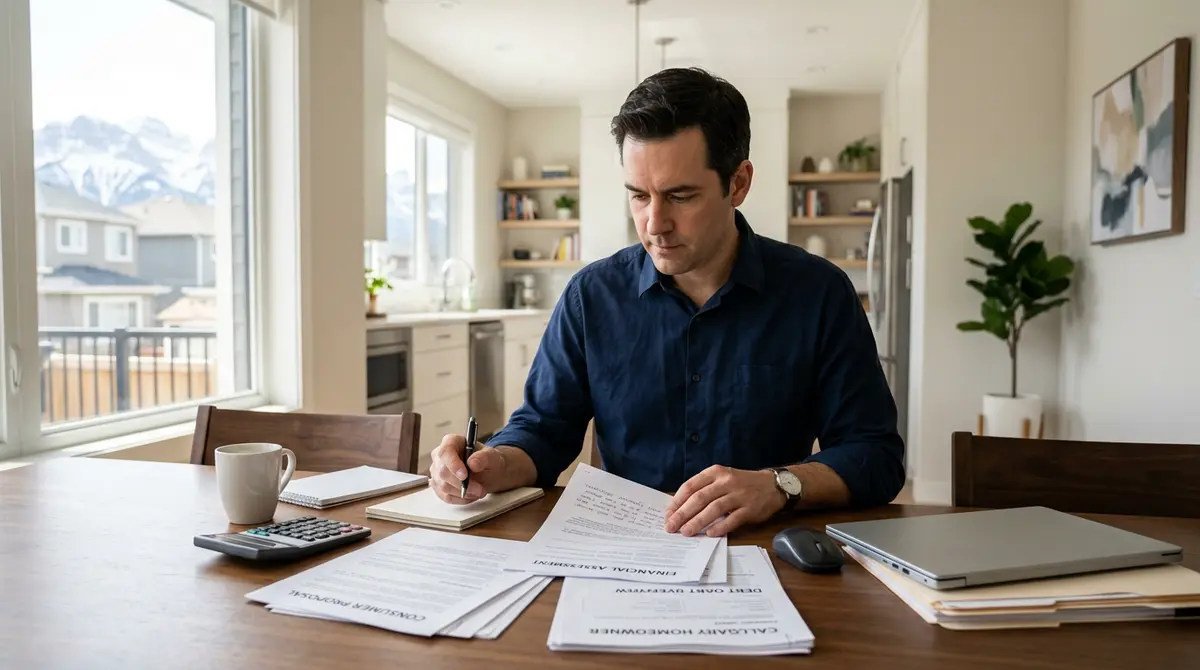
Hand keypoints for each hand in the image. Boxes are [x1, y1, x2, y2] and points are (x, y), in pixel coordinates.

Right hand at [429, 433, 508, 504]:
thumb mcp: (492, 456)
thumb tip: (472, 463)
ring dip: (464, 493)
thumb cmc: (488, 460)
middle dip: (462, 484)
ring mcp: (437, 471)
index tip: (464, 476)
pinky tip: (471, 495)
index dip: (453, 465)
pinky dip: (460, 499)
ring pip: (444, 487)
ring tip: (479, 491)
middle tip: (480, 489)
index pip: (445, 452)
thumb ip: (483, 458)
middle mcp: (440, 456)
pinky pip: (445, 496)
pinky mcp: (438, 486)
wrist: (489, 472)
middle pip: (443, 472)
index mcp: (451, 442)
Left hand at [663, 465, 786, 536]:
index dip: (677, 502)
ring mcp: (739, 495)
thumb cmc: (741, 484)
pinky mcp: (750, 508)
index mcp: (715, 473)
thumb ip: (704, 490)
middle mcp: (726, 482)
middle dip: (682, 514)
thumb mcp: (722, 478)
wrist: (772, 485)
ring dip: (698, 522)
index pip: (690, 486)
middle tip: (671, 527)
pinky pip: (732, 519)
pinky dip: (720, 527)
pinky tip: (710, 534)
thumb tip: (680, 509)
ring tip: (686, 532)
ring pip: (714, 508)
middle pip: (699, 498)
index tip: (667, 515)